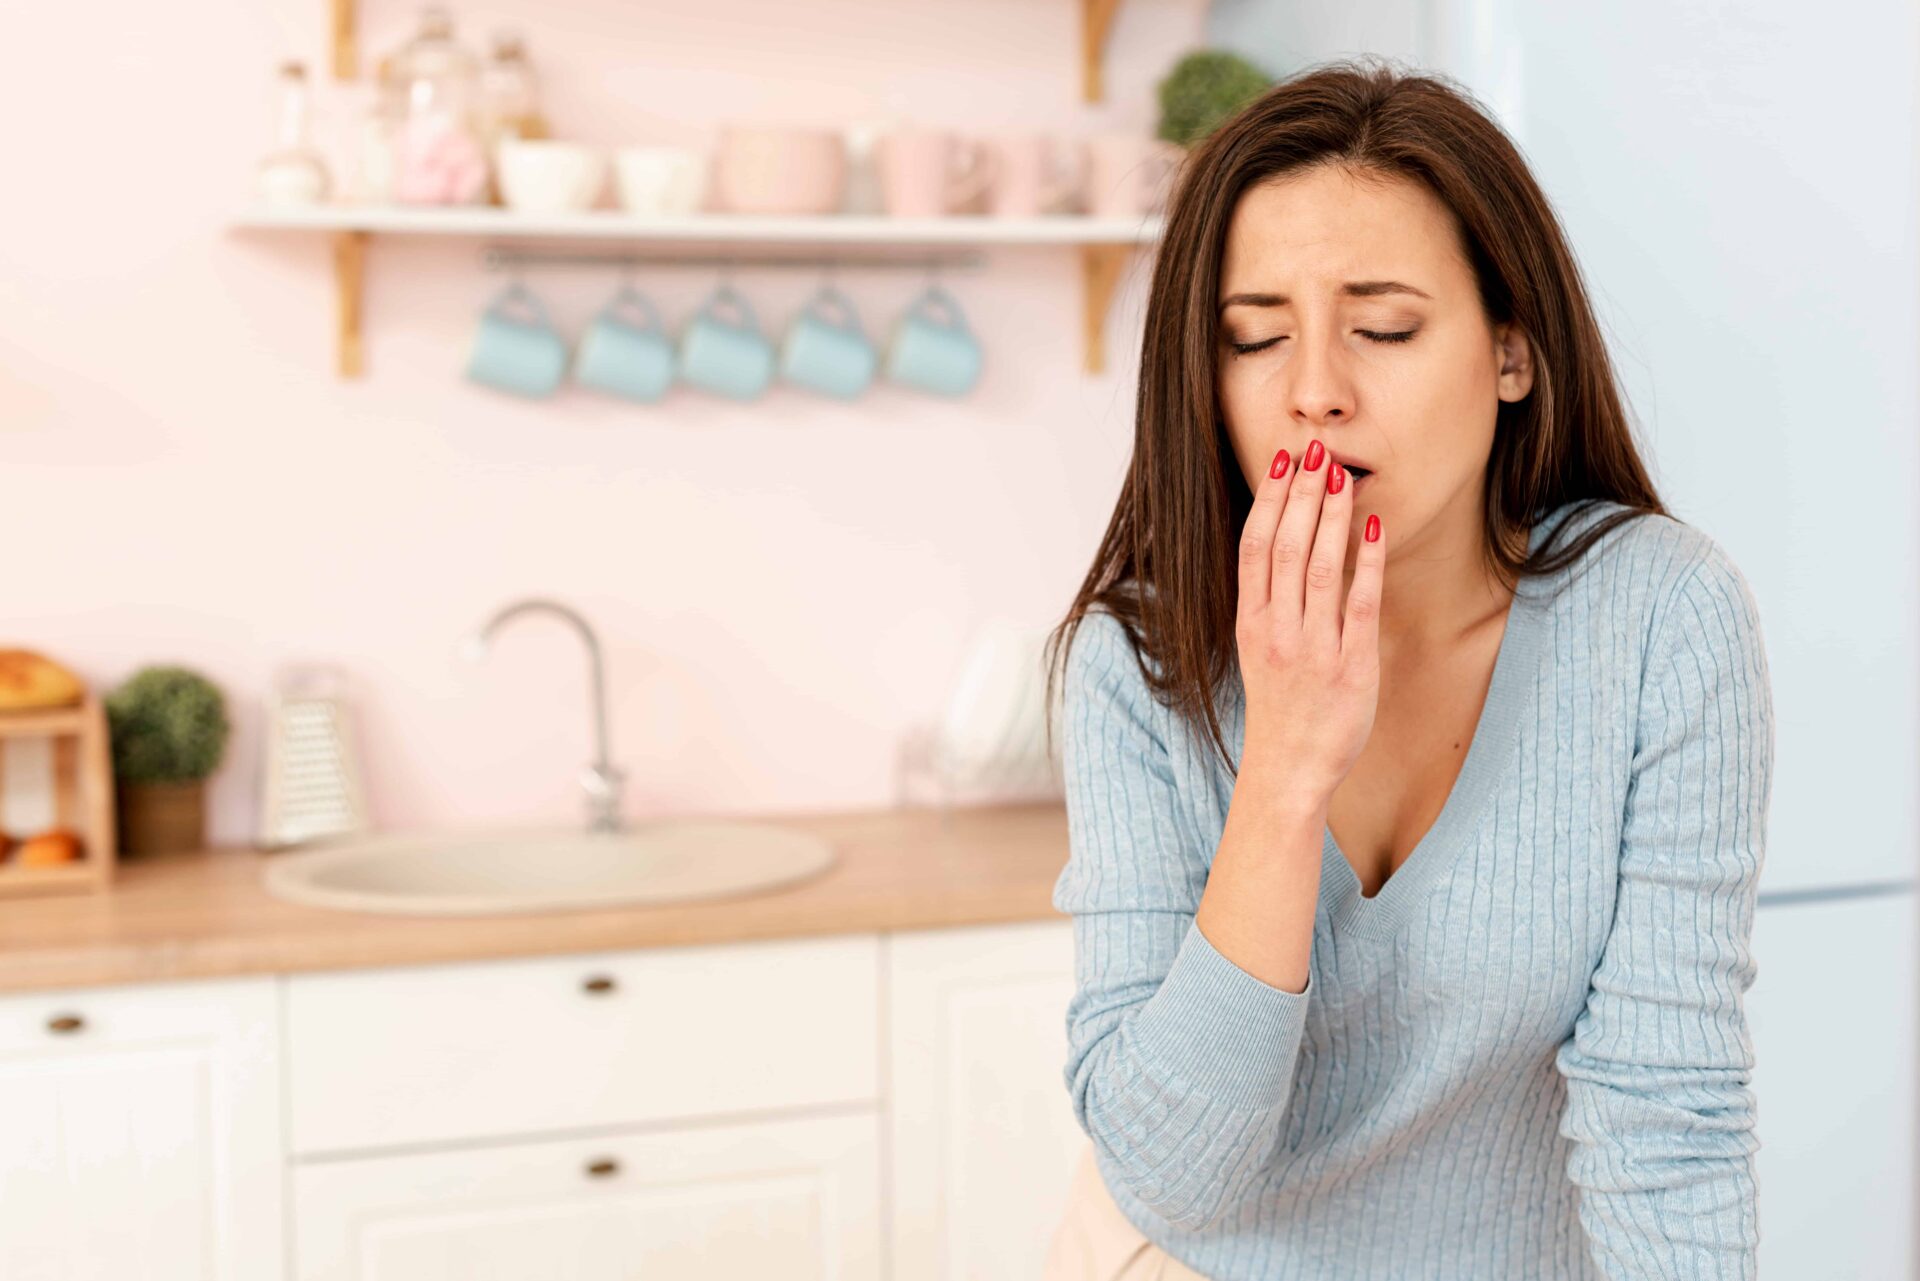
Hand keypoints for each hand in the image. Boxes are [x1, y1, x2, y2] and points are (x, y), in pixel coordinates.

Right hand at [1235, 438, 1385, 803]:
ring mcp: (1313, 648)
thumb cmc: (1279, 707)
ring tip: (1342, 476)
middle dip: (1302, 495)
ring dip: (1331, 517)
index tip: (1282, 461)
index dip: (1268, 500)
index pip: (1254, 547)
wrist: (1288, 769)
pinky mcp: (1350, 666)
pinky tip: (1374, 526)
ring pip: (1320, 568)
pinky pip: (1360, 604)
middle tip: (1317, 451)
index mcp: (1250, 623)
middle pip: (1287, 548)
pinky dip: (1368, 562)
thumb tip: (1287, 543)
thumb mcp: (1258, 649)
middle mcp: (1276, 630)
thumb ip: (1270, 601)